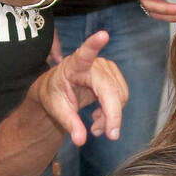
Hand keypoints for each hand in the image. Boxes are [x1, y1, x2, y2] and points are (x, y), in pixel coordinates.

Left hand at [36, 30, 128, 145]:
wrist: (58, 87)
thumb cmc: (54, 94)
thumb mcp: (56, 110)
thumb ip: (69, 124)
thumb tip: (81, 141)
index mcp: (73, 65)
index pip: (84, 54)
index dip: (94, 45)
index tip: (103, 35)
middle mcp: (93, 63)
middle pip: (111, 90)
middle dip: (113, 115)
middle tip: (109, 136)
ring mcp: (106, 68)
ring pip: (120, 96)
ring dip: (111, 116)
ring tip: (94, 126)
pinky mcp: (114, 76)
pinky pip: (121, 97)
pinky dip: (113, 113)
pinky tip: (99, 117)